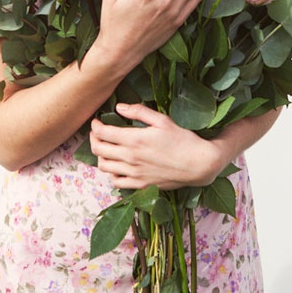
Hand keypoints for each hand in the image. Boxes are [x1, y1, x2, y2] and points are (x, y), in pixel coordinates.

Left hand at [90, 103, 222, 189]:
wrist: (198, 164)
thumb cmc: (182, 139)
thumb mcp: (162, 120)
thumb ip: (138, 112)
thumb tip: (118, 107)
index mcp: (134, 139)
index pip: (103, 133)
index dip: (95, 126)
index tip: (96, 121)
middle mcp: (130, 158)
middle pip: (99, 150)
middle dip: (94, 139)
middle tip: (97, 133)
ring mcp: (134, 173)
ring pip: (104, 167)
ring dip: (101, 156)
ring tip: (106, 148)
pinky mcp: (140, 185)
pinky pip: (116, 182)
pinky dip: (112, 173)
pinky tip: (118, 165)